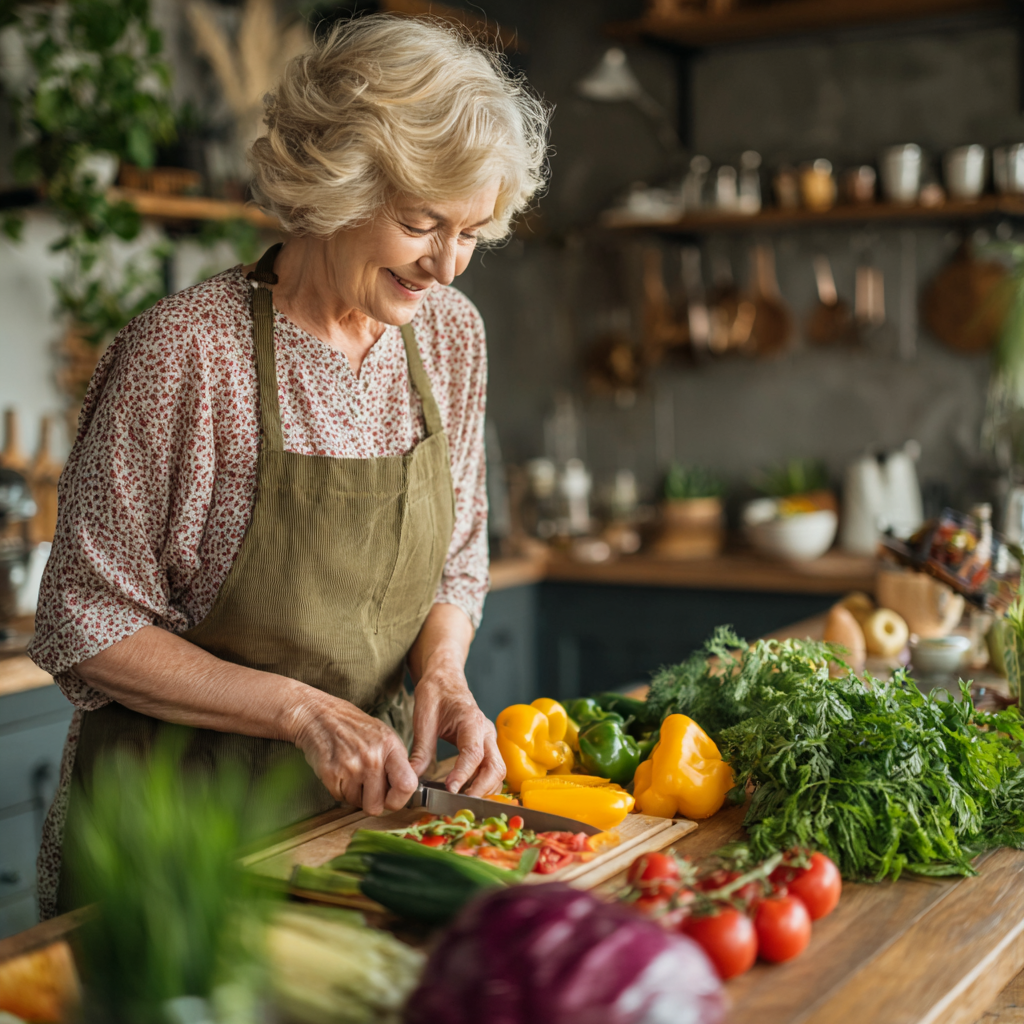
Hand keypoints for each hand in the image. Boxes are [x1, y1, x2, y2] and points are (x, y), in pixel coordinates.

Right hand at [291, 692, 418, 814]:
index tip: (393, 797)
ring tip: (352, 772)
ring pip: (357, 804)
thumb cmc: (354, 726)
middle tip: (368, 786)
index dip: (400, 799)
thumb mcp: (384, 735)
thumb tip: (407, 789)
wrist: (320, 716)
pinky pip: (340, 798)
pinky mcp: (331, 774)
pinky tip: (340, 772)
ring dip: (354, 794)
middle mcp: (372, 757)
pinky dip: (340, 790)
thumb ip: (397, 762)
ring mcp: (351, 766)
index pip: (406, 785)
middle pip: (377, 806)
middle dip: (372, 801)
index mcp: (390, 747)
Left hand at [408, 662, 503, 796]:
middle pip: (496, 767)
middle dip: (481, 789)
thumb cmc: (435, 693)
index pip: (473, 752)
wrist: (445, 680)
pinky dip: (483, 784)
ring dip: (484, 789)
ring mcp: (488, 740)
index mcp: (471, 720)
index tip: (451, 789)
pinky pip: (491, 769)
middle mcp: (486, 731)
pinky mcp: (485, 746)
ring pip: (497, 771)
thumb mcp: (423, 717)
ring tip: (461, 803)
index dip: (463, 773)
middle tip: (460, 804)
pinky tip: (466, 793)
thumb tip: (412, 776)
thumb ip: (421, 749)